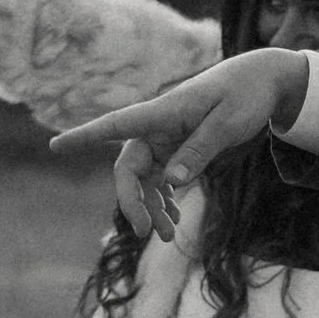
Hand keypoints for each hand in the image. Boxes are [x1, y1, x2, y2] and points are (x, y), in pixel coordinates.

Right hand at [52, 48, 312, 241]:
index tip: (55, 146)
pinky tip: (172, 218)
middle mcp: (157, 126)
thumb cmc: (245, 95)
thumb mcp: (228, 123)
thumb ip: (200, 150)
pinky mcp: (179, 146)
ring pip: (146, 179)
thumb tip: (171, 182)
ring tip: (168, 237)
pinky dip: (164, 198)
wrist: (263, 80)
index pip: (115, 124)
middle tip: (149, 233)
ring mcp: (167, 137)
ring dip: (151, 207)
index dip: (84, 136)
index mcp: (163, 112)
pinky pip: (161, 177)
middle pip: (129, 167)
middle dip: (133, 201)